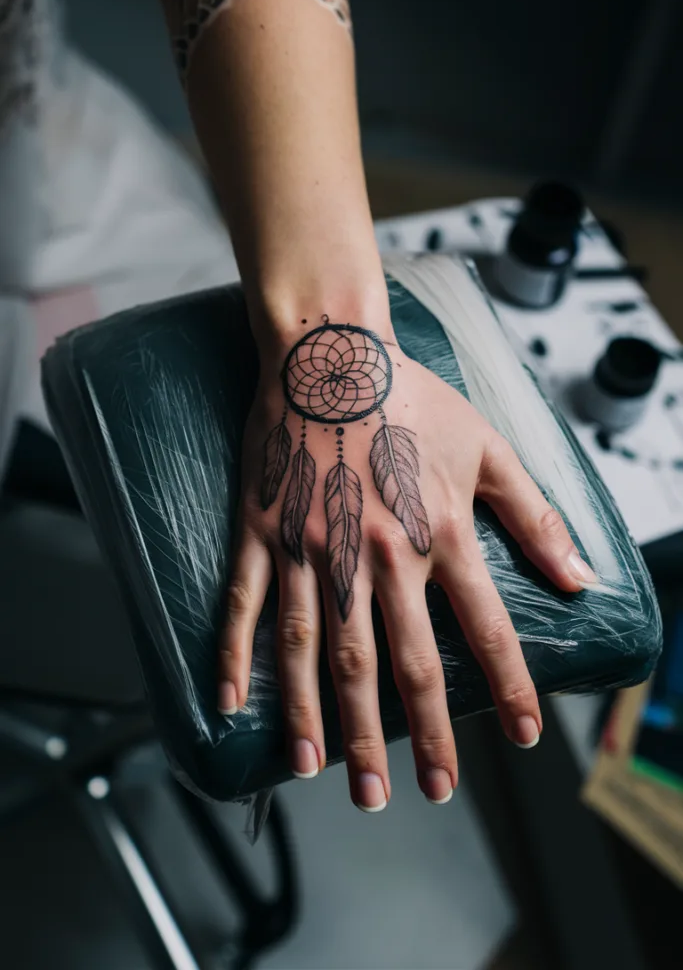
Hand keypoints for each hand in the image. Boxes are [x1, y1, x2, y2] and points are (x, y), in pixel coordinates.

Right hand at [218, 320, 594, 810]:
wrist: (332, 353)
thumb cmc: (410, 398)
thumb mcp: (487, 448)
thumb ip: (535, 515)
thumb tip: (580, 576)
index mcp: (436, 535)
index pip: (483, 629)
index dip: (507, 688)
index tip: (519, 738)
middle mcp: (375, 554)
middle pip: (397, 662)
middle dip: (408, 736)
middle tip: (409, 795)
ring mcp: (312, 547)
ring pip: (318, 650)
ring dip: (323, 719)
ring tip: (325, 776)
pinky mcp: (263, 532)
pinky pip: (246, 605)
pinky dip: (238, 656)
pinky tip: (234, 704)